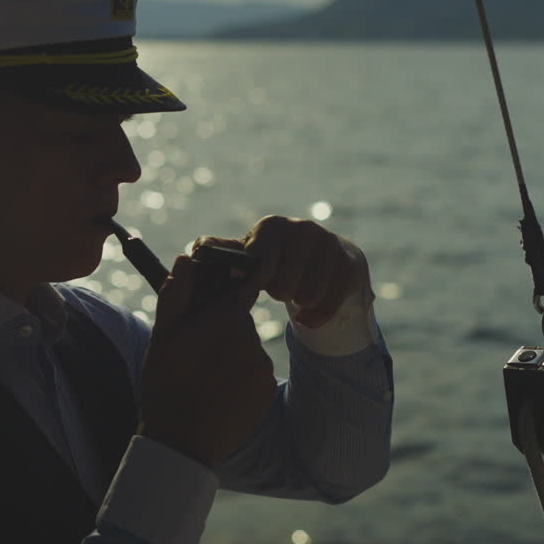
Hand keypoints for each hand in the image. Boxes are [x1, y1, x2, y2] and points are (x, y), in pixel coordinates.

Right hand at [139, 256, 277, 468]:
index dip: (226, 297)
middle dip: (224, 328)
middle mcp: (251, 339)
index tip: (211, 310)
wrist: (182, 441)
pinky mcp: (268, 390)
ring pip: (249, 347)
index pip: (241, 291)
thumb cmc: (166, 383)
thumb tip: (186, 259)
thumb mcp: (163, 335)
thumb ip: (178, 292)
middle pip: (242, 321)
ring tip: (206, 376)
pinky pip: (257, 373)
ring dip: (233, 354)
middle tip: (198, 351)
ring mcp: (262, 366)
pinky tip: (220, 392)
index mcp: (226, 319)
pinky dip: (242, 378)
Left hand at [194, 215, 370, 328]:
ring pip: (308, 296)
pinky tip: (308, 316)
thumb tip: (196, 250)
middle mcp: (302, 229)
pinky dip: (317, 317)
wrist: (321, 256)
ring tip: (295, 294)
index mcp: (271, 226)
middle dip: (279, 293)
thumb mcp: (248, 253)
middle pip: (283, 286)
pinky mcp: (347, 264)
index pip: (259, 263)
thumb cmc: (275, 257)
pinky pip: (329, 304)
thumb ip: (222, 253)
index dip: (257, 280)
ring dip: (299, 304)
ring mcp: (328, 245)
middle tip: (279, 287)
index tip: (258, 282)